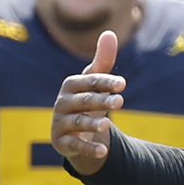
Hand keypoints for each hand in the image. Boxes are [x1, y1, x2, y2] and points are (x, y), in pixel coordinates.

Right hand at [51, 31, 126, 175]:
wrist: (75, 129)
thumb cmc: (88, 100)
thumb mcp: (95, 82)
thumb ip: (103, 61)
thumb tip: (109, 33)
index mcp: (71, 85)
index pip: (90, 82)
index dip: (106, 82)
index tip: (123, 84)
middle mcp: (62, 103)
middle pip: (85, 101)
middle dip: (102, 100)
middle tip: (120, 101)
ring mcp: (60, 122)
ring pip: (78, 121)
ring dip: (92, 123)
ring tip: (108, 125)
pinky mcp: (61, 141)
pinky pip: (75, 144)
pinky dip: (88, 148)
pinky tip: (103, 151)